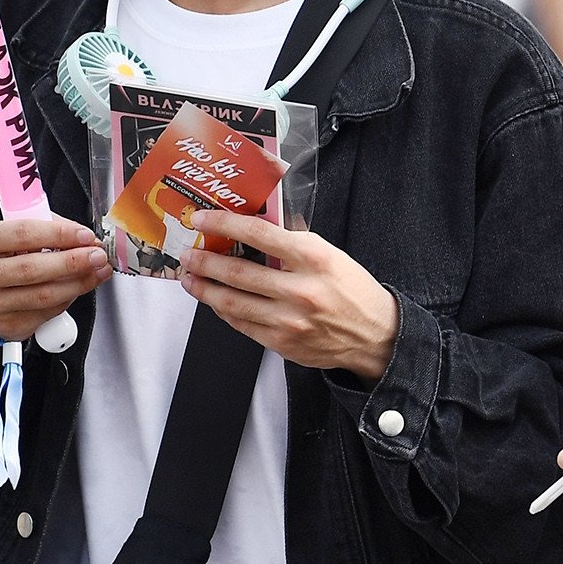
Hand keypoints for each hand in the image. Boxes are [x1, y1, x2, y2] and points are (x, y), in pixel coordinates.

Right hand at [0, 216, 107, 342]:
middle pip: (33, 268)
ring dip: (79, 282)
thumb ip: (48, 228)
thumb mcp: (16, 233)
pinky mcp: (6, 325)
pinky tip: (79, 287)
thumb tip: (84, 239)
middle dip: (73, 261)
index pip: (23, 233)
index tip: (86, 236)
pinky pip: (47, 313)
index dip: (60, 234)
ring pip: (44, 294)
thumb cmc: (4, 257)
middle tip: (97, 256)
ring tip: (98, 271)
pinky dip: (69, 299)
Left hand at [177, 211, 396, 379]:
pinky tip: (215, 300)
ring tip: (190, 278)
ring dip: (205, 288)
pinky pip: (242, 324)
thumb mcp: (331, 255)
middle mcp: (301, 289)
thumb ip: (295, 242)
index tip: (203, 220)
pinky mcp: (282, 343)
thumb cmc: (352, 291)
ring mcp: (289, 319)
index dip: (224, 224)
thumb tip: (259, 225)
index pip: (259, 234)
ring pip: (233, 302)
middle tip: (187, 254)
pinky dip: (223, 310)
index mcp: (315, 258)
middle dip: (205, 261)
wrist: (375, 336)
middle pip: (238, 272)